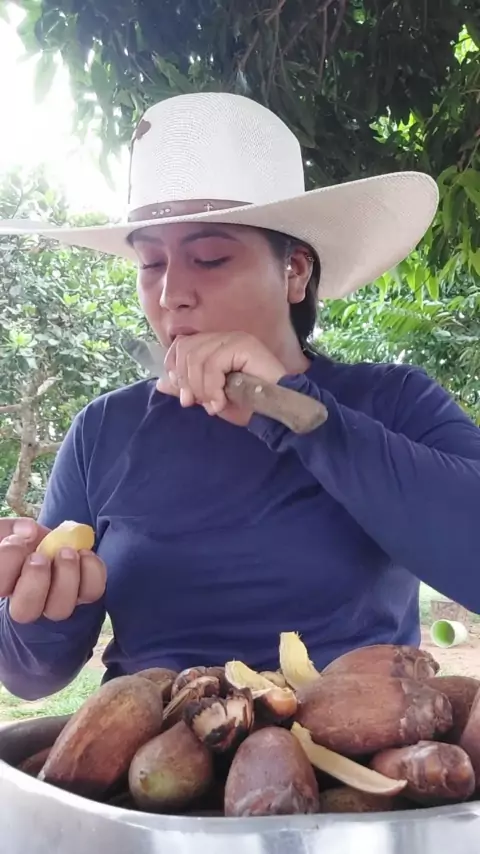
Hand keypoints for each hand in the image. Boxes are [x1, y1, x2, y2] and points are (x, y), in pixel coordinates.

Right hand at [0, 518, 105, 623]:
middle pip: (25, 611)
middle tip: (40, 556)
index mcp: (4, 586)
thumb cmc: (24, 542)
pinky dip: (92, 571)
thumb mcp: (10, 532)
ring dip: (66, 577)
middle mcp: (26, 604)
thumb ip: (9, 530)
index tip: (17, 541)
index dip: (7, 562)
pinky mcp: (84, 596)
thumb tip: (29, 532)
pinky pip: (92, 592)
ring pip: (60, 608)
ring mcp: (56, 604)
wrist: (52, 547)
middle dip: (34, 581)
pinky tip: (84, 553)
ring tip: (66, 552)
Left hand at [156, 332, 285, 424]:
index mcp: (215, 345)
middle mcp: (224, 337)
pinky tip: (221, 401)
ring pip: (197, 357)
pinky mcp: (244, 345)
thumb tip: (159, 383)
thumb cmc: (247, 406)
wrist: (275, 414)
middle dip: (187, 381)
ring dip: (202, 388)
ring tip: (214, 405)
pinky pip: (213, 363)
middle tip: (199, 403)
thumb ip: (186, 388)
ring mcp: (235, 338)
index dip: (175, 368)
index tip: (184, 395)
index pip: (181, 344)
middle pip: (185, 349)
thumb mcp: (209, 398)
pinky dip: (212, 387)